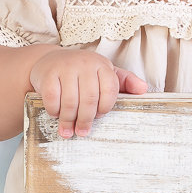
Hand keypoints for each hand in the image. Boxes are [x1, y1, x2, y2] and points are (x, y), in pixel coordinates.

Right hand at [30, 49, 147, 137]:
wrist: (50, 60)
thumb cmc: (81, 72)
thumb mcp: (104, 73)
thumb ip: (124, 82)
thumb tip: (143, 89)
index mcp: (102, 65)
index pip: (110, 89)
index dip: (105, 107)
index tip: (99, 116)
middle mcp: (85, 63)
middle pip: (89, 99)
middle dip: (86, 120)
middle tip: (82, 132)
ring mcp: (65, 67)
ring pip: (70, 101)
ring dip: (69, 120)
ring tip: (67, 131)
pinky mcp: (48, 73)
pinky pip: (52, 98)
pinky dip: (54, 110)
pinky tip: (55, 115)